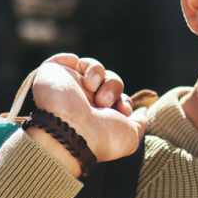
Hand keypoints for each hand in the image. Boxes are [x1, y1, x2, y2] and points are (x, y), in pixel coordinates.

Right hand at [30, 53, 147, 165]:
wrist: (68, 131)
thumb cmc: (99, 138)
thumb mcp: (129, 137)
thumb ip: (139, 123)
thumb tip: (144, 111)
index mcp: (97, 117)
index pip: (117, 99)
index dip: (124, 101)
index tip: (123, 110)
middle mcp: (82, 102)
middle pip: (110, 81)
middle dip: (113, 88)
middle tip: (104, 102)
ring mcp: (68, 87)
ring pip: (95, 68)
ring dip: (100, 76)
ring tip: (93, 90)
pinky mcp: (53, 74)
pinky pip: (70, 59)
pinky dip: (83, 65)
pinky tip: (83, 79)